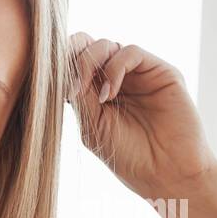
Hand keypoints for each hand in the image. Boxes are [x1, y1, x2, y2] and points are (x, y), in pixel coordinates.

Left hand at [66, 33, 216, 200]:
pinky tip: (109, 94)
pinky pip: (130, 52)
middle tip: (69, 86)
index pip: (71, 64)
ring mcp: (136, 73)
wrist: (166, 172)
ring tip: (88, 94)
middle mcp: (114, 78)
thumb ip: (79, 98)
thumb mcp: (92, 126)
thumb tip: (62, 71)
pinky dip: (114, 68)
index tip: (49, 84)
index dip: (59, 65)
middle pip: (85, 46)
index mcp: (93, 93)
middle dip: (70, 57)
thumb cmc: (128, 156)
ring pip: (105, 45)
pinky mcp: (159, 70)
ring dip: (88, 64)